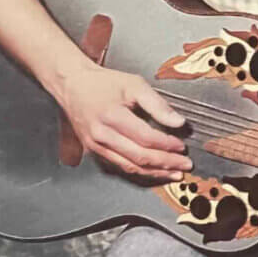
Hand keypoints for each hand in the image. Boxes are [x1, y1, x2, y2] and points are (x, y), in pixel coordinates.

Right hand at [56, 61, 191, 180]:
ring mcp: (96, 146)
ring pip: (130, 166)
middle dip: (166, 163)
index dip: (166, 144)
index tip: (182, 146)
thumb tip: (178, 122)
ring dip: (154, 172)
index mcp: (112, 116)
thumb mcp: (134, 84)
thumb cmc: (104, 83)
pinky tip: (153, 171)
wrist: (73, 85)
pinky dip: (139, 171)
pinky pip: (119, 166)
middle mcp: (102, 135)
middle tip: (184, 164)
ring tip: (173, 173)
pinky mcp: (94, 151)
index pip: (146, 137)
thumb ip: (158, 104)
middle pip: (139, 156)